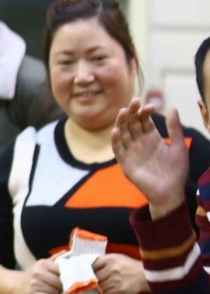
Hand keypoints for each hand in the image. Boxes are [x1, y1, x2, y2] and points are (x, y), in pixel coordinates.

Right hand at [16, 258, 61, 293]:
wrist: (17, 283)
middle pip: (59, 283)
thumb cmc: (33, 274)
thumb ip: (55, 258)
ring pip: (54, 292)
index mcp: (43, 264)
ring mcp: (34, 283)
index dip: (65, 276)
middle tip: (56, 287)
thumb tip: (67, 251)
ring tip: (50, 291)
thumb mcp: (42, 264)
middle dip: (60, 286)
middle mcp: (37, 272)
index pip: (62, 270)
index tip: (63, 278)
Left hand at [93, 253, 145, 293]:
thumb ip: (103, 261)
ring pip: (100, 286)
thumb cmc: (129, 266)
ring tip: (106, 284)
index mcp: (110, 259)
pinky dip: (106, 292)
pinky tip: (111, 289)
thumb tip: (88, 267)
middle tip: (95, 281)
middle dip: (94, 280)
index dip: (89, 269)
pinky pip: (106, 293)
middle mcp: (112, 269)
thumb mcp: (117, 258)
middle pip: (95, 277)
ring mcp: (115, 280)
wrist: (145, 276)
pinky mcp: (119, 290)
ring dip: (101, 287)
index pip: (93, 265)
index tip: (88, 272)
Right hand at [112, 99, 187, 218]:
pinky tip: (115, 131)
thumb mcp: (179, 146)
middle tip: (134, 101)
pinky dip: (115, 141)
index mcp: (151, 138)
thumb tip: (172, 108)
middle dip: (132, 113)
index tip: (151, 106)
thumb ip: (174, 128)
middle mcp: (139, 143)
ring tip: (123, 111)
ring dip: (121, 123)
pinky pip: (118, 151)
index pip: (143, 121)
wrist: (171, 192)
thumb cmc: (176, 171)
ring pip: (122, 134)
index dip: (145, 112)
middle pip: (131, 124)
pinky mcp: (126, 164)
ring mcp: (131, 153)